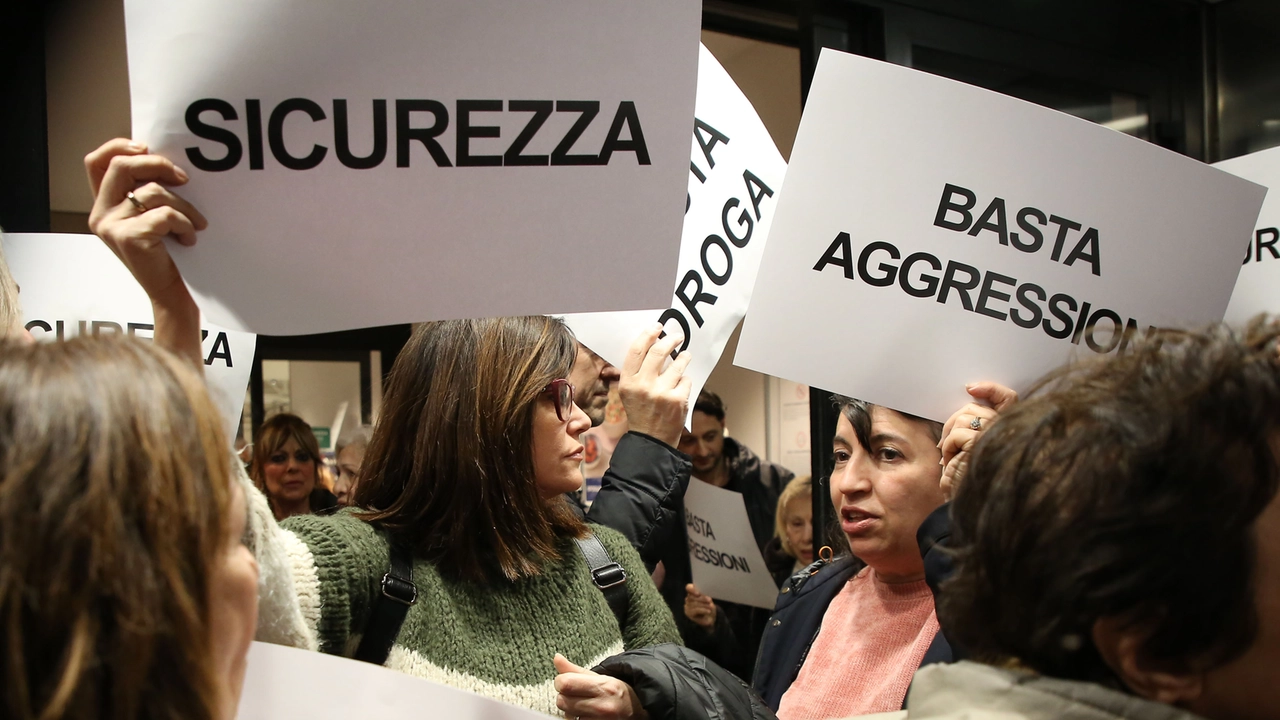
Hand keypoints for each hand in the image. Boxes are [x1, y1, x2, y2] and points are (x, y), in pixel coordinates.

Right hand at [85, 138, 206, 368]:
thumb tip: (169, 161)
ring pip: (151, 191)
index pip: (97, 161)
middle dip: (159, 165)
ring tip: (196, 223)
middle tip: (185, 179)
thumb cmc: (170, 255)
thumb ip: (148, 190)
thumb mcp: (155, 216)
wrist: (172, 295)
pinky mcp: (128, 238)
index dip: (120, 146)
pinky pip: (165, 214)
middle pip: (122, 166)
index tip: (149, 149)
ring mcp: (111, 227)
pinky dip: (186, 223)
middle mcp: (100, 214)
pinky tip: (190, 238)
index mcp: (104, 205)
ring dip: (184, 205)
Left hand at [553, 654, 647, 719]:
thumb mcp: (602, 677)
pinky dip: (576, 719)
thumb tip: (556, 658)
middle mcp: (602, 707)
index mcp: (604, 687)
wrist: (640, 713)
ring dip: (570, 710)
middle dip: (565, 696)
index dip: (561, 681)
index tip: (567, 681)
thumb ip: (576, 670)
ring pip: (566, 715)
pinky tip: (585, 715)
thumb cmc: (619, 694)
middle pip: (562, 701)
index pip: (565, 683)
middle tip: (576, 695)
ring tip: (583, 706)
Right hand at [618, 324, 692, 447]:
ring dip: (683, 357)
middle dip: (670, 340)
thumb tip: (655, 345)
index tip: (657, 327)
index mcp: (628, 382)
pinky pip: (686, 380)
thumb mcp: (629, 392)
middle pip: (658, 352)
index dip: (648, 334)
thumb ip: (638, 372)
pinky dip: (685, 381)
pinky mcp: (677, 400)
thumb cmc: (641, 413)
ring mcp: (661, 393)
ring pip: (677, 364)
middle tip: (677, 337)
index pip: (636, 350)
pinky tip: (680, 387)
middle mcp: (643, 386)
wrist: (651, 442)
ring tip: (685, 356)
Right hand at [683, 583, 716, 628]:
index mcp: (692, 591)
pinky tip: (708, 611)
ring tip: (711, 606)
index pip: (688, 588)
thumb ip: (705, 594)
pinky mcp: (688, 613)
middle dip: (701, 598)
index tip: (698, 593)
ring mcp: (687, 606)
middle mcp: (688, 598)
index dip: (692, 590)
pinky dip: (703, 610)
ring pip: (694, 603)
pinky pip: (695, 610)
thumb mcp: (709, 599)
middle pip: (692, 596)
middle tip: (709, 600)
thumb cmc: (709, 605)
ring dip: (703, 605)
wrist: (710, 617)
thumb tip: (705, 593)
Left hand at [938, 381, 1017, 500]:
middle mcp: (1008, 432)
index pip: (1008, 399)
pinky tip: (950, 464)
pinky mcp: (982, 444)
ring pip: (962, 419)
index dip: (991, 389)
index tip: (971, 387)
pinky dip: (948, 448)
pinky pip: (957, 434)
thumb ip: (977, 431)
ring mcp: (996, 437)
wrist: (972, 511)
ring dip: (949, 438)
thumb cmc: (972, 485)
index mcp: (1010, 433)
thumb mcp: (975, 453)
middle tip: (945, 445)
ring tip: (950, 459)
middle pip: (974, 408)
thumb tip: (963, 411)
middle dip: (953, 422)